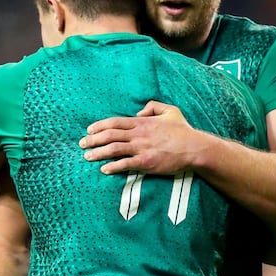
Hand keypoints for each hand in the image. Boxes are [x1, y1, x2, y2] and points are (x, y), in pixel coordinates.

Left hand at [79, 100, 201, 174]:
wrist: (194, 148)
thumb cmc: (183, 131)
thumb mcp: (170, 110)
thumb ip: (153, 106)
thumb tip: (138, 112)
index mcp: (142, 122)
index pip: (115, 122)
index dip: (99, 126)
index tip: (89, 130)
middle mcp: (138, 135)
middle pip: (109, 135)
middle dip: (93, 140)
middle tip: (82, 144)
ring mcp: (141, 149)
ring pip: (113, 149)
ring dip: (98, 153)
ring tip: (87, 156)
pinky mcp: (146, 163)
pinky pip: (125, 164)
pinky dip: (112, 167)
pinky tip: (104, 169)